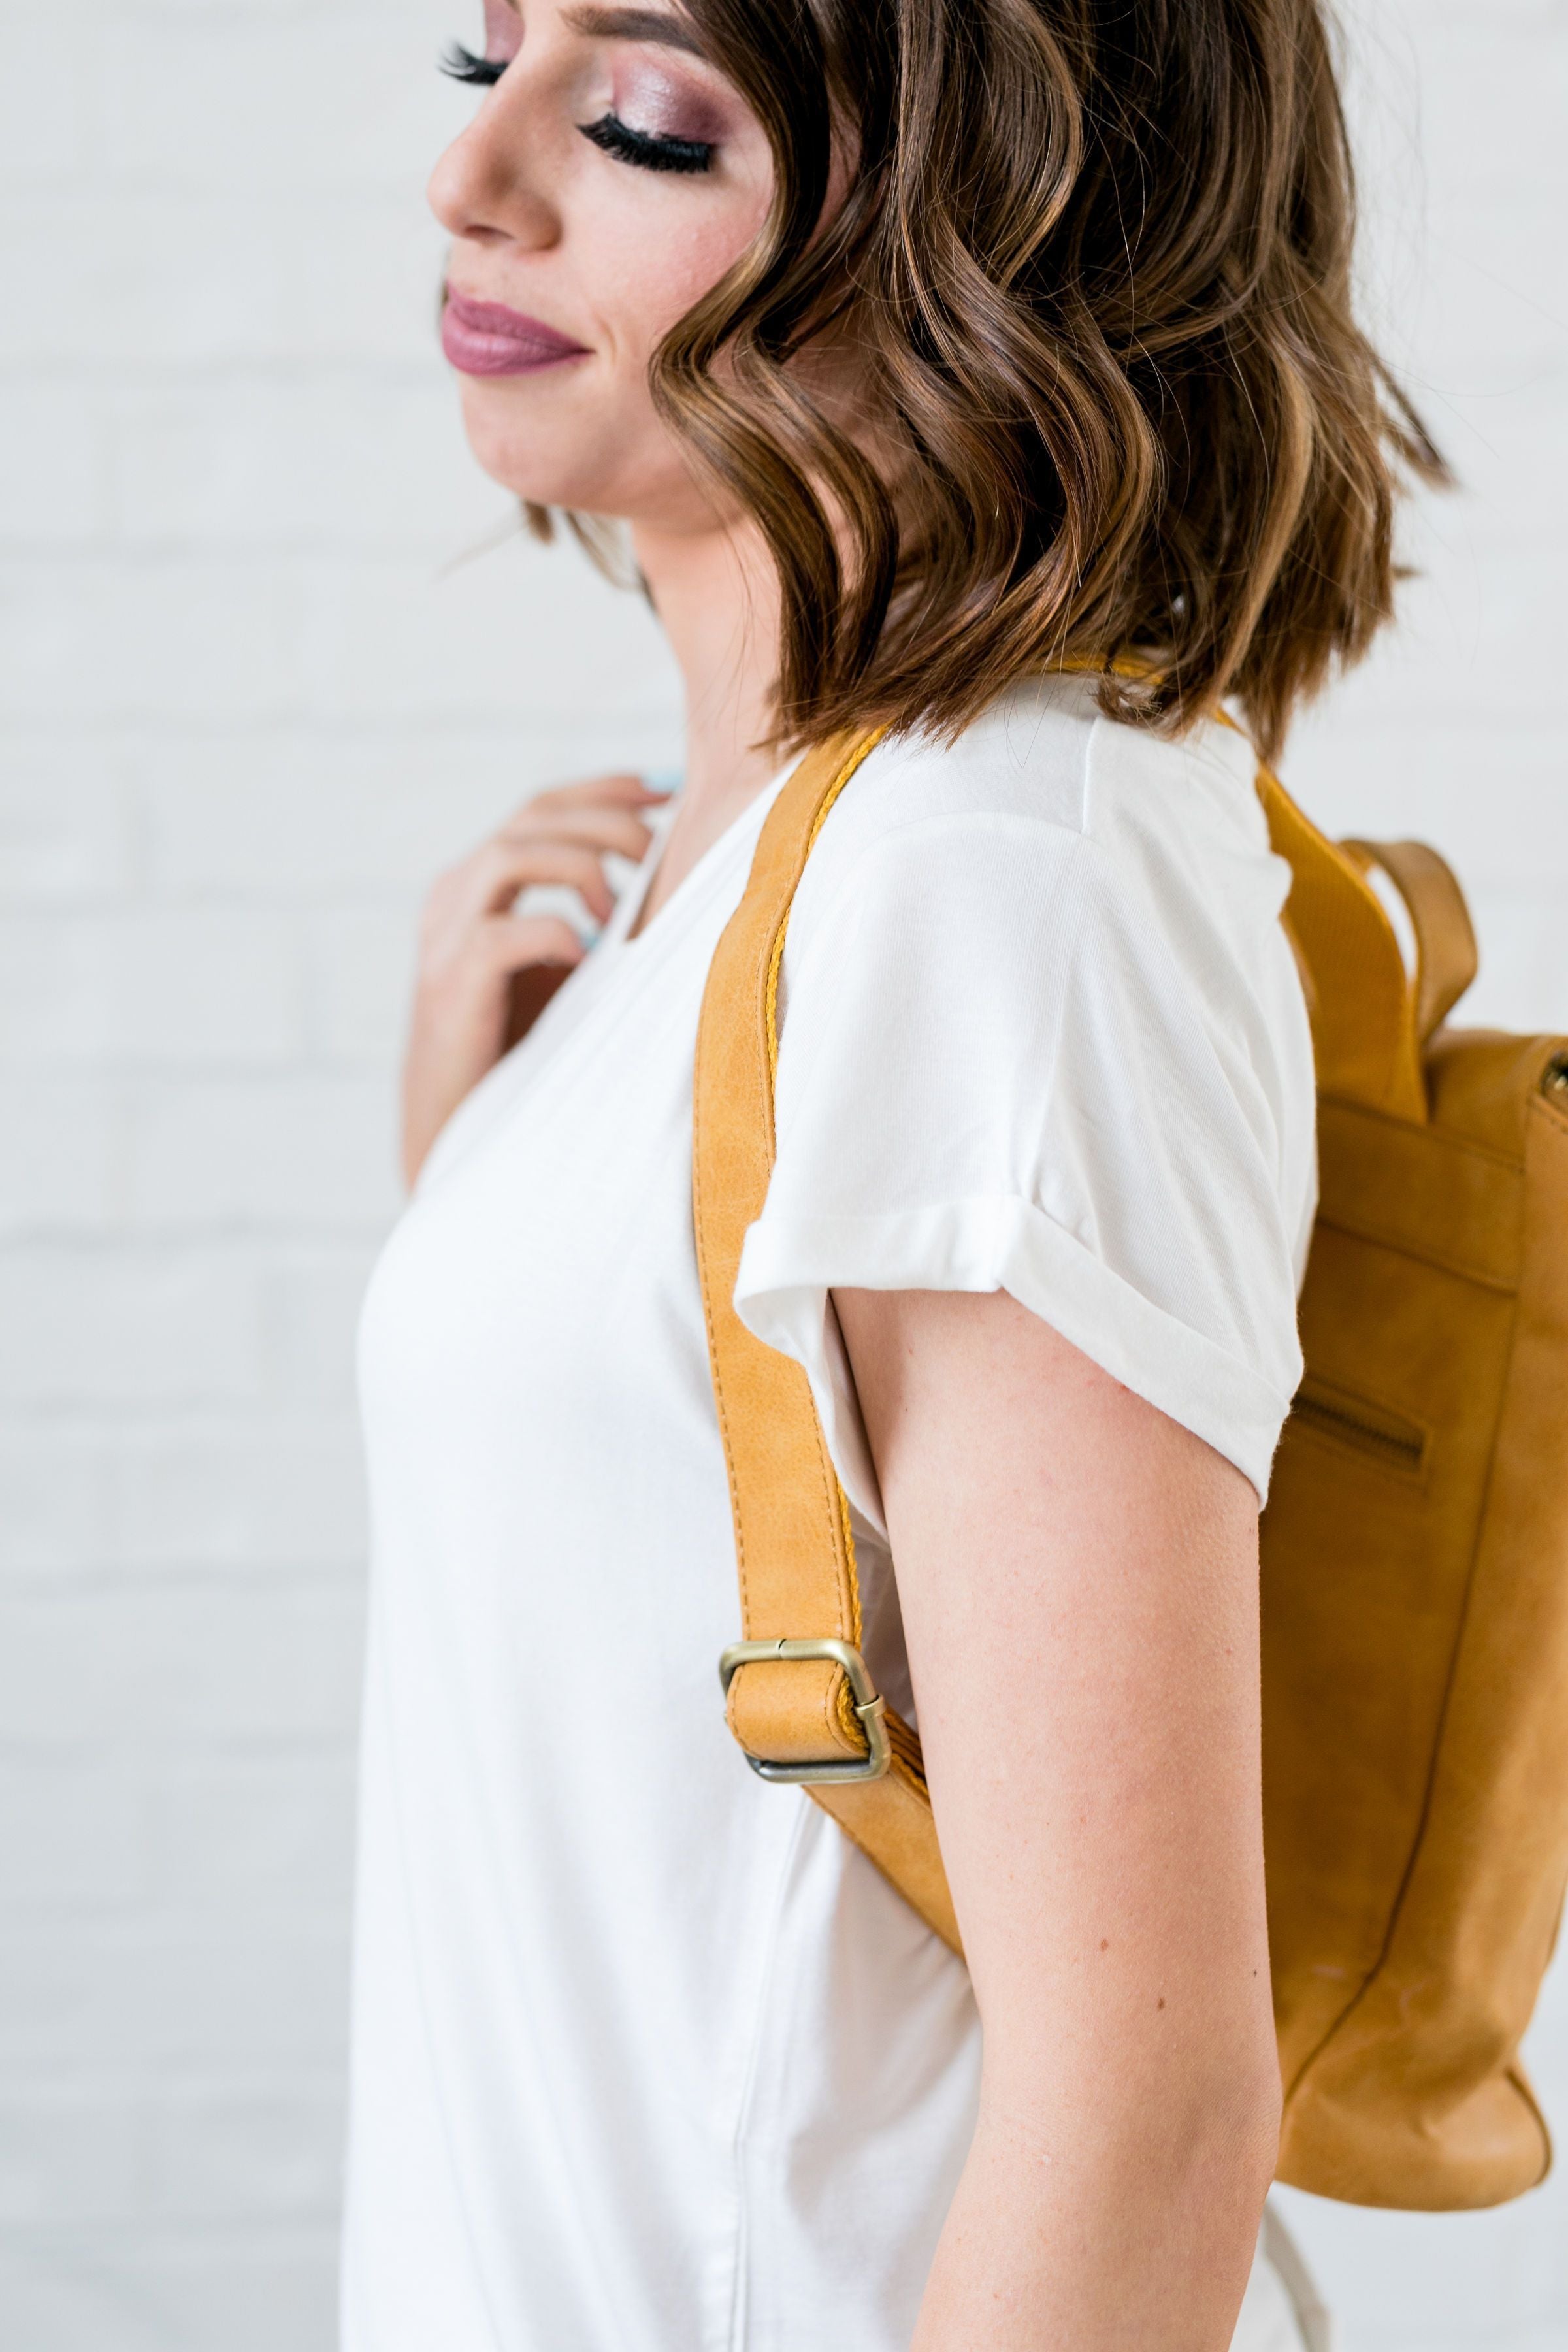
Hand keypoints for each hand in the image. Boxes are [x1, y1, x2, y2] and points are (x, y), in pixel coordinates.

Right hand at [401, 772, 663, 1185]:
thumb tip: (674, 880)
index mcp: (477, 884)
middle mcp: (454, 896)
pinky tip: (587, 959)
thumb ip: (595, 919)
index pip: (542, 807)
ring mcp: (445, 936)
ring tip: (622, 908)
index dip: (605, 788)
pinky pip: (505, 933)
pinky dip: (556, 934)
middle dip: (608, 818)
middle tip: (661, 846)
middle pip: (534, 816)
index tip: (668, 786)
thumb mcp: (564, 969)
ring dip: (583, 867)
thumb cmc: (522, 1050)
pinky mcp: (449, 983)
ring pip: (514, 854)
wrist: (460, 1128)